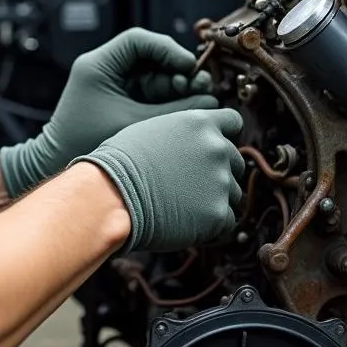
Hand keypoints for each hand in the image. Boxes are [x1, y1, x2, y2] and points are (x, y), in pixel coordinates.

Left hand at [0, 28, 215, 197]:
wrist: (57, 166)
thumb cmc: (86, 145)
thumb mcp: (134, 125)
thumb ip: (173, 112)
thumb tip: (210, 102)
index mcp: (98, 65)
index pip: (138, 41)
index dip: (168, 49)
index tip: (188, 67)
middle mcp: (105, 69)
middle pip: (151, 57)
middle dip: (178, 71)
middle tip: (200, 88)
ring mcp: (115, 85)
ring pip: (156, 75)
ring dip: (178, 87)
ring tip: (196, 102)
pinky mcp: (122, 101)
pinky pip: (153, 93)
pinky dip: (170, 100)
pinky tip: (185, 113)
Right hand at [71, 108, 244, 252]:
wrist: (110, 196)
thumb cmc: (120, 163)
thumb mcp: (151, 130)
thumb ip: (182, 134)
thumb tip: (192, 146)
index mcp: (199, 122)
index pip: (233, 122)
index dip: (222, 136)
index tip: (211, 149)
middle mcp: (216, 147)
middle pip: (236, 160)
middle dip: (218, 171)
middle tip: (189, 183)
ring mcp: (220, 181)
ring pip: (234, 193)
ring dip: (215, 198)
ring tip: (182, 204)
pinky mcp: (218, 213)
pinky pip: (227, 221)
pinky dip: (211, 224)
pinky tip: (186, 221)